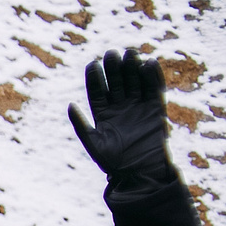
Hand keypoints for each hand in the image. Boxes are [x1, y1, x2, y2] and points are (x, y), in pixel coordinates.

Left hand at [69, 47, 174, 183]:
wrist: (138, 171)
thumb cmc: (112, 162)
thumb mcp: (93, 143)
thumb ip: (81, 124)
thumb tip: (70, 105)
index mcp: (103, 114)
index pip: (97, 91)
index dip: (95, 77)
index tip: (92, 64)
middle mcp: (120, 108)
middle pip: (116, 82)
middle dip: (114, 68)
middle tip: (111, 53)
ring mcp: (138, 107)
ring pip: (134, 82)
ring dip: (132, 68)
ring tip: (129, 54)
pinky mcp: (155, 110)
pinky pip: (154, 90)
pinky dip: (152, 77)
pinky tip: (148, 64)